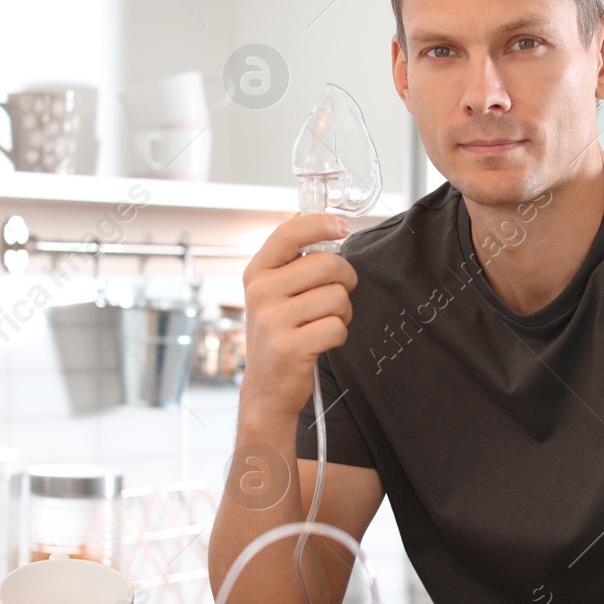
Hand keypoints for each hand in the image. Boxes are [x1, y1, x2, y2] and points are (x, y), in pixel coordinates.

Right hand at [241, 214, 358, 416]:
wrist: (266, 387)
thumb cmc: (278, 333)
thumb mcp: (273, 292)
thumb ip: (290, 259)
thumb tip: (311, 216)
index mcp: (257, 272)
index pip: (288, 233)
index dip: (320, 223)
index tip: (342, 226)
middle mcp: (260, 292)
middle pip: (327, 265)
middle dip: (346, 279)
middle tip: (338, 294)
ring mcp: (272, 320)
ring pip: (337, 297)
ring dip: (342, 312)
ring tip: (323, 322)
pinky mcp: (289, 347)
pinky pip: (336, 327)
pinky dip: (338, 335)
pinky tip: (321, 342)